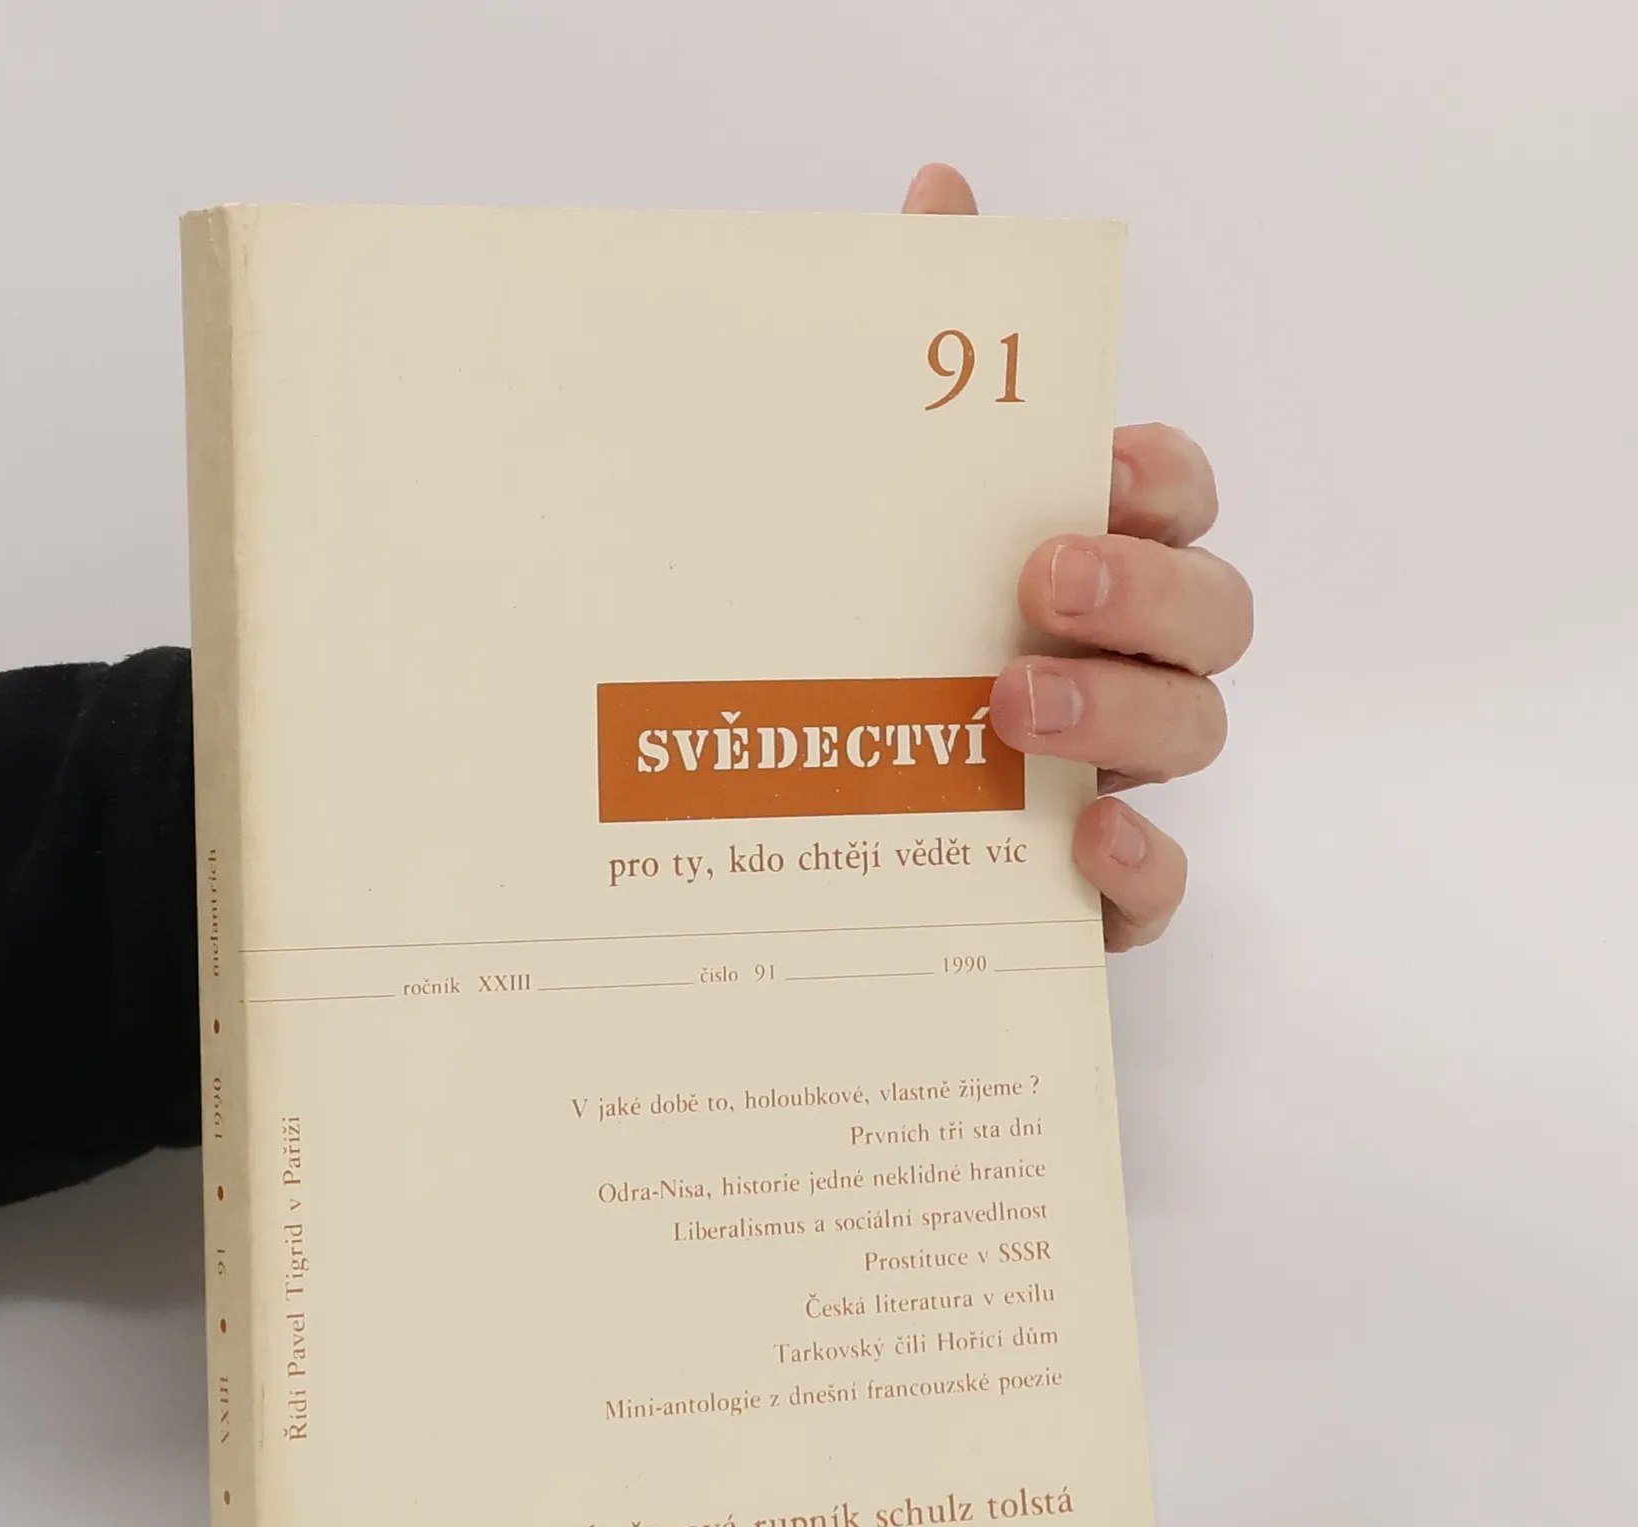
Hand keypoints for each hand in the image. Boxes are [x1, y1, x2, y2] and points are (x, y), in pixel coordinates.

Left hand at [903, 164, 1251, 950]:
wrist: (753, 808)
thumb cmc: (846, 630)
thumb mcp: (859, 490)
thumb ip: (912, 337)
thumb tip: (938, 195)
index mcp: (1080, 558)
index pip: (1174, 497)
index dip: (1160, 478)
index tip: (1096, 465)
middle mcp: (1116, 658)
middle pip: (1211, 614)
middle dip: (1148, 590)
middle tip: (1048, 581)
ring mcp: (1110, 772)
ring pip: (1192, 736)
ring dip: (1123, 713)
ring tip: (1010, 708)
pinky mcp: (1082, 886)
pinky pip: (1155, 893)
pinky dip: (1138, 872)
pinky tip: (1080, 842)